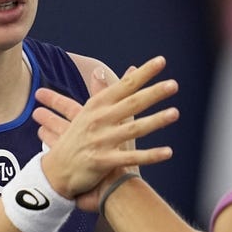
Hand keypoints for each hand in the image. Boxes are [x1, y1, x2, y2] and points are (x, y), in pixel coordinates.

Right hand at [32, 55, 178, 199]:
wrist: (56, 170)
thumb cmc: (78, 137)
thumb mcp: (89, 110)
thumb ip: (107, 91)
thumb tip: (118, 70)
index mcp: (97, 105)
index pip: (124, 86)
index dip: (143, 73)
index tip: (161, 61)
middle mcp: (99, 120)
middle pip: (131, 104)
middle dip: (153, 93)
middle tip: (173, 85)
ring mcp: (101, 140)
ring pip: (133, 129)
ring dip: (155, 121)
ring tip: (175, 113)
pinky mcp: (103, 161)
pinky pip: (131, 158)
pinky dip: (150, 155)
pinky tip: (168, 152)